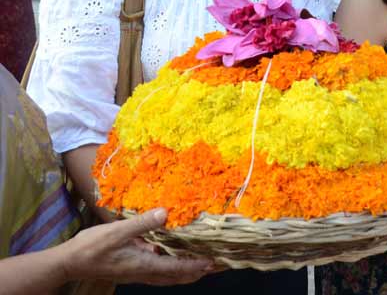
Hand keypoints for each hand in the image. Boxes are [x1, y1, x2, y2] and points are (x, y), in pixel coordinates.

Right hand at [60, 208, 212, 285]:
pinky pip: (157, 271)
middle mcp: (143, 272)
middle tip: (214, 266)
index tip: (213, 262)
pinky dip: (170, 267)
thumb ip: (142, 223)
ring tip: (200, 264)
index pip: (177, 268)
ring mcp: (137, 273)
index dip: (196, 266)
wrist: (69, 263)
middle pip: (176, 277)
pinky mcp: (131, 269)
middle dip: (196, 273)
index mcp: (144, 265)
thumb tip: (166, 212)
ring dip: (185, 272)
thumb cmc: (92, 248)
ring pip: (167, 276)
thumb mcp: (118, 231)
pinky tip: (171, 256)